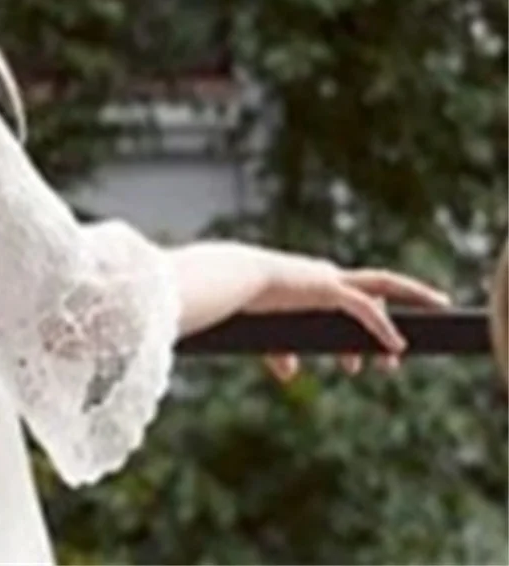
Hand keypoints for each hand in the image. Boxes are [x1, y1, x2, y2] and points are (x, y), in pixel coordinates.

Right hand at [241, 251, 451, 382]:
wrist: (232, 279)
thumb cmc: (242, 299)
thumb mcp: (266, 331)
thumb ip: (280, 351)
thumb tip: (289, 374)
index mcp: (312, 280)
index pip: (351, 297)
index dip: (366, 323)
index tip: (361, 360)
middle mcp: (327, 274)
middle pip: (378, 287)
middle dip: (398, 313)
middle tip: (402, 353)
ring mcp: (330, 279)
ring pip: (384, 288)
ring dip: (406, 309)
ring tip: (416, 339)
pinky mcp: (329, 289)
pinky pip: (365, 310)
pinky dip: (383, 329)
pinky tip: (396, 347)